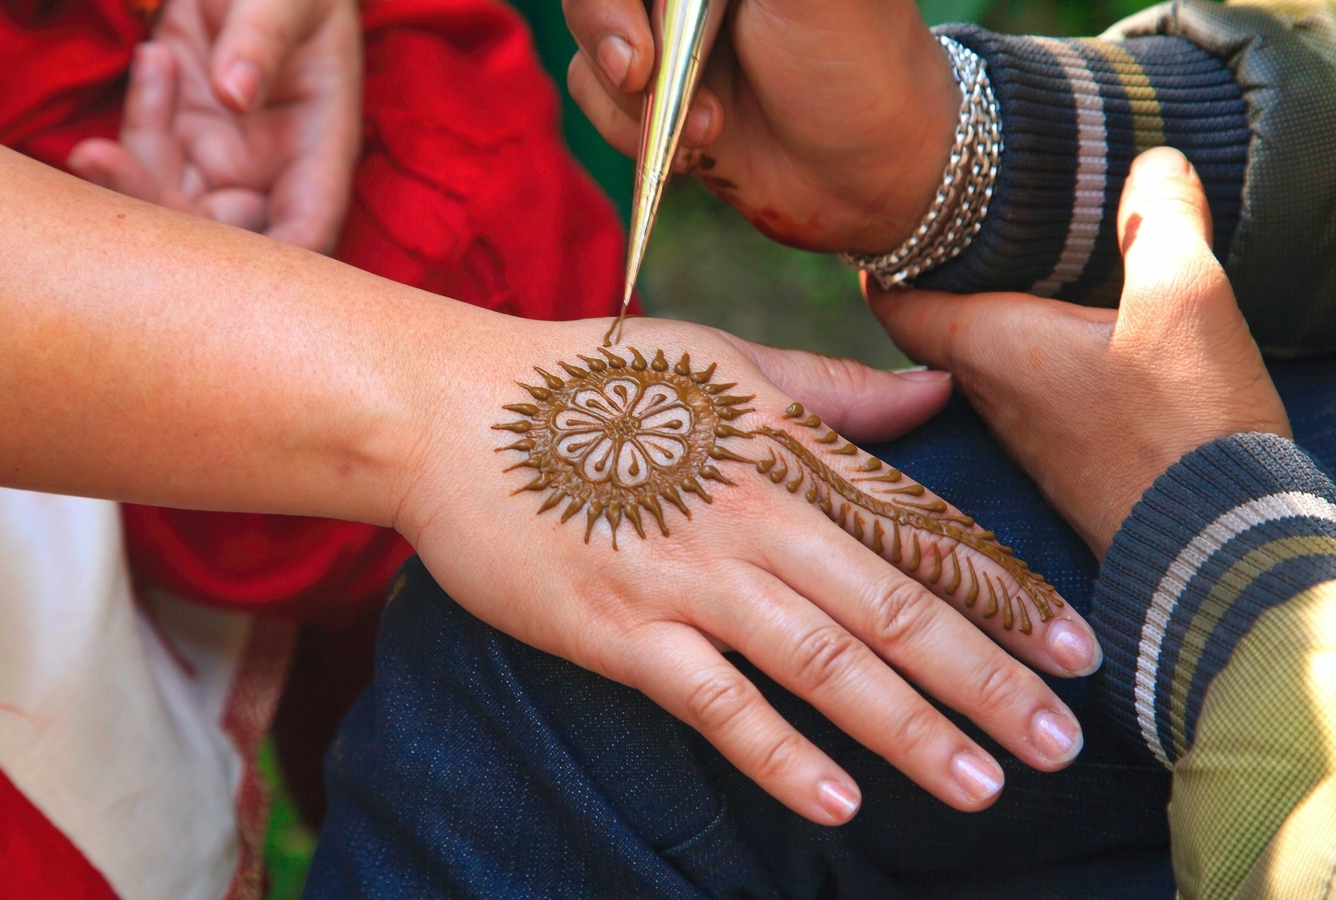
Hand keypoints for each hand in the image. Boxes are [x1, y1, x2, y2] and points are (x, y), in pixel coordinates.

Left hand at [67, 0, 361, 251]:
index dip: (261, 267)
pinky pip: (145, 153)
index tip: (200, 254)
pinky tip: (155, 56)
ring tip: (150, 63)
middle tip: (103, 158)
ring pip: (170, 203)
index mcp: (320, 152)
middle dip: (160, 213)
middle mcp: (271, 170)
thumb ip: (264, 38)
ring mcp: (222, 155)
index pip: (302, 237)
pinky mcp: (180, 130)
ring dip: (132, 164)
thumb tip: (235, 93)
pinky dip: (137, 115)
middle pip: (221, 236)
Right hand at [389, 312, 1102, 824]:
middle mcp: (755, 514)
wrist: (456, 413)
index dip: (1007, 594)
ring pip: (825, 661)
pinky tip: (841, 800)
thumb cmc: (590, 383)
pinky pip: (717, 702)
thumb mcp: (718, 360)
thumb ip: (830, 388)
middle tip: (1065, 742)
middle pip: (895, 606)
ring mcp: (689, 576)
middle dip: (990, 679)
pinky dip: (782, 752)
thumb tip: (933, 387)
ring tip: (984, 784)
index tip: (1080, 650)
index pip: (920, 530)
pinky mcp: (622, 631)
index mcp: (786, 447)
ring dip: (911, 728)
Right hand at [562, 0, 957, 252]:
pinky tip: (694, 146)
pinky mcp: (652, 90)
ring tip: (710, 126)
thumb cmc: (858, 63)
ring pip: (588, 42)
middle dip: (610, 34)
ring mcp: (665, 31)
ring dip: (630, 99)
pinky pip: (593, 94)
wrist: (869, 174)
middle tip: (641, 77)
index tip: (642, 46)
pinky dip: (627, 130)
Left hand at [869, 148, 1291, 557]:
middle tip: (958, 220)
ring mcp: (1024, 433)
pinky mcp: (1065, 458)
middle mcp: (986, 393)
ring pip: (983, 356)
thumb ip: (1161, 220)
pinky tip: (1080, 329)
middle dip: (941, 272)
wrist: (1214, 549)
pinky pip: (1030, 387)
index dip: (884, 252)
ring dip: (993, 310)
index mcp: (987, 346)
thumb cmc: (1183, 427)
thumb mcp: (1184, 300)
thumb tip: (1151, 160)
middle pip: (934, 322)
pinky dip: (1037, 349)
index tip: (887, 213)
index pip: (892, 298)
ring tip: (1021, 258)